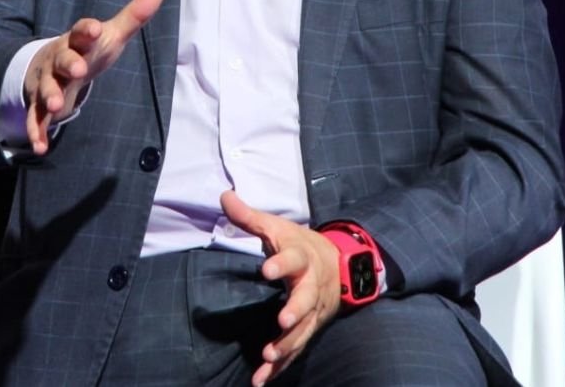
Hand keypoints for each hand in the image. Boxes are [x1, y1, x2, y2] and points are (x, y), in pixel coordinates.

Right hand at [22, 0, 162, 153]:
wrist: (50, 64)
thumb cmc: (87, 49)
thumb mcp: (110, 34)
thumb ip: (133, 15)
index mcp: (77, 41)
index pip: (81, 32)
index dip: (86, 30)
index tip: (94, 29)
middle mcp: (59, 59)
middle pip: (62, 60)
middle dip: (69, 64)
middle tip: (79, 70)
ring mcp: (47, 82)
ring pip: (46, 88)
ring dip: (51, 96)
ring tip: (58, 107)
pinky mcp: (40, 104)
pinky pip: (36, 118)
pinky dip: (37, 131)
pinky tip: (40, 146)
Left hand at [221, 189, 343, 386]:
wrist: (340, 264)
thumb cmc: (300, 244)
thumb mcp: (277, 227)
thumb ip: (249, 217)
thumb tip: (223, 196)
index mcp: (301, 257)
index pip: (293, 258)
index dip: (281, 263)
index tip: (266, 269)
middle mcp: (310, 286)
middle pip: (306, 299)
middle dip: (296, 310)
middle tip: (282, 320)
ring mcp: (312, 311)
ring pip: (303, 330)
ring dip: (288, 343)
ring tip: (269, 354)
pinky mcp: (309, 328)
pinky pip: (296, 349)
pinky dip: (281, 365)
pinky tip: (262, 378)